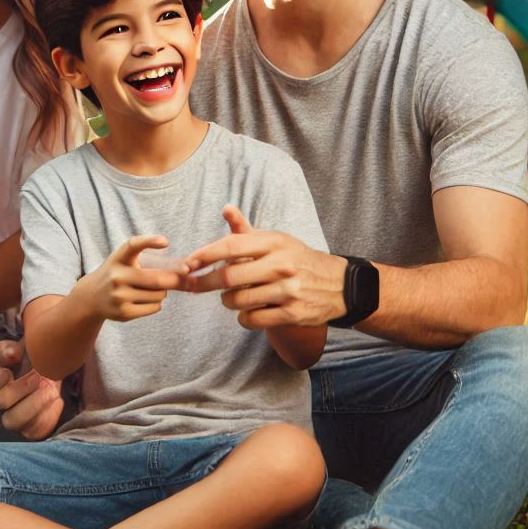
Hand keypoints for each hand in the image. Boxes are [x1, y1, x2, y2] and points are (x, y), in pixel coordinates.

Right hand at [0, 340, 63, 440]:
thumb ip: (11, 348)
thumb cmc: (29, 355)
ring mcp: (11, 415)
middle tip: (39, 376)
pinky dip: (48, 418)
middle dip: (22, 388)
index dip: (0, 375)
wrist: (47, 368)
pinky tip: (58, 400)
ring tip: (51, 390)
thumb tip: (12, 354)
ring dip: (35, 406)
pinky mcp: (28, 427)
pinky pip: (33, 432)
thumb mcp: (19, 345)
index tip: (17, 360)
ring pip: (13, 422)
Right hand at [75, 234, 187, 322]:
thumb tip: (186, 269)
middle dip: (175, 280)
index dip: (149, 241)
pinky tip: (147, 300)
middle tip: (187, 278)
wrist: (92, 297)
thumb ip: (148, 261)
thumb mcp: (124, 261)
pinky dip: (157, 304)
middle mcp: (117, 276)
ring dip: (163, 292)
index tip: (165, 241)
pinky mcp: (123, 312)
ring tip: (152, 290)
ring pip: (158, 295)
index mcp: (118, 258)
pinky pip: (154, 308)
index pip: (132, 245)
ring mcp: (119, 296)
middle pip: (156, 279)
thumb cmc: (118, 274)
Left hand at [185, 206, 346, 328]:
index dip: (205, 255)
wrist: (339, 285)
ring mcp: (287, 290)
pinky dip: (243, 318)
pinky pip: (253, 319)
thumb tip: (226, 209)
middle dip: (205, 283)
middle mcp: (280, 265)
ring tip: (230, 297)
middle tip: (195, 286)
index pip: (232, 246)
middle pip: (230, 277)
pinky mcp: (292, 313)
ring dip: (227, 301)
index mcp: (274, 242)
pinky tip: (247, 311)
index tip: (188, 263)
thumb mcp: (276, 240)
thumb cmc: (297, 259)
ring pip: (238, 301)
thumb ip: (246, 230)